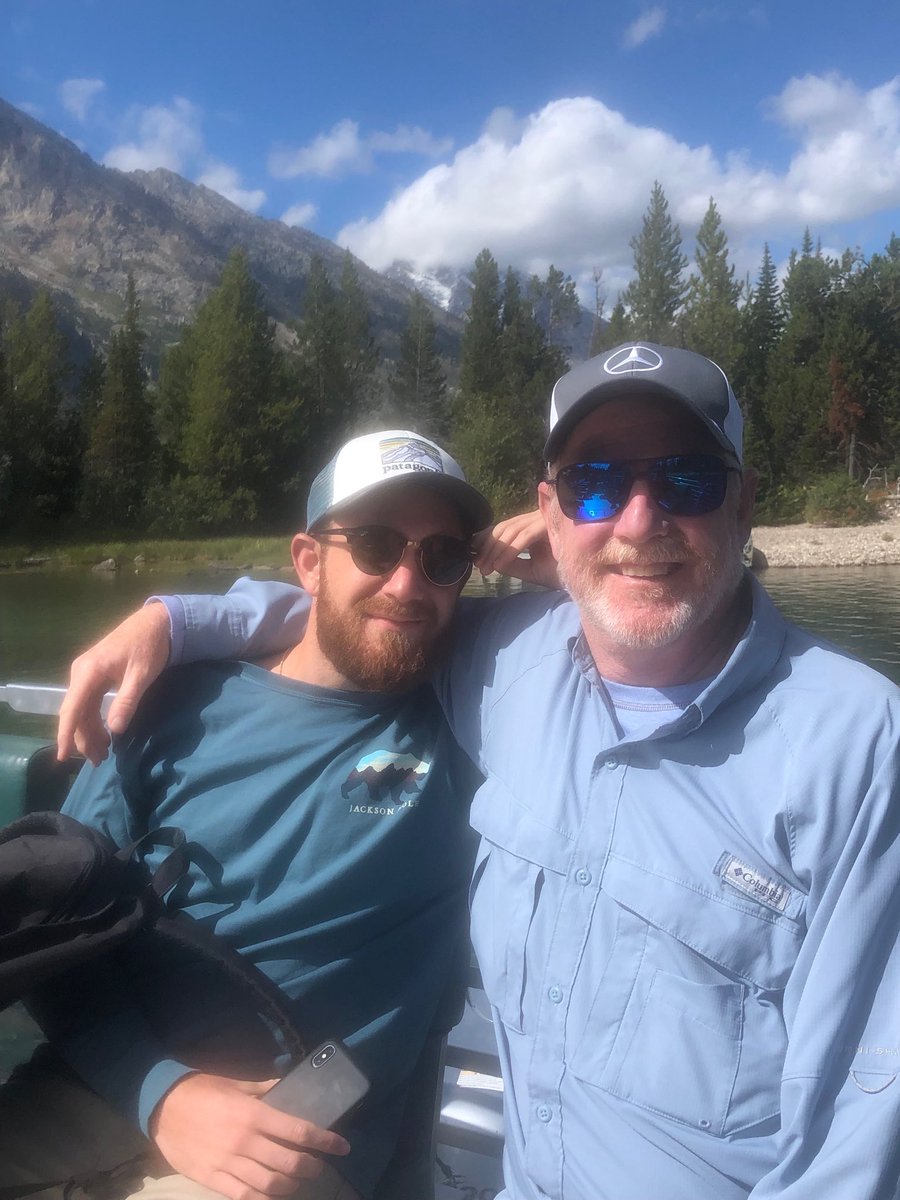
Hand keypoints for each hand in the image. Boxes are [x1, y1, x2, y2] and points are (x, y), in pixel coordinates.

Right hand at [57, 601, 170, 765]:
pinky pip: (89, 702)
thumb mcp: (142, 674)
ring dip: (89, 732)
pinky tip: (104, 734)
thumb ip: (127, 701)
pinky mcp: (94, 676)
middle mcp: (81, 673)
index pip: (72, 709)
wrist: (155, 622)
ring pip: (82, 710)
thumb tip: (115, 729)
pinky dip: (94, 720)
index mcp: (89, 672)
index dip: (66, 734)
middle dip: (83, 739)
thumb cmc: (149, 646)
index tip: (63, 757)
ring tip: (102, 753)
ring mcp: (86, 674)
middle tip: (99, 761)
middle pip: (76, 713)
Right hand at [150, 1072, 349, 1199]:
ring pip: (270, 1186)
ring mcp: (228, 1163)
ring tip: (298, 1182)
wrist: (163, 1107)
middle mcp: (245, 1141)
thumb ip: (264, 1088)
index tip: (343, 1147)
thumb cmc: (202, 1090)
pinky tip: (273, 1196)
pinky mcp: (212, 1179)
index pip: (298, 1131)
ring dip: (290, 1187)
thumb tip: (287, 1086)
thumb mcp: (236, 1083)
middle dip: (311, 1168)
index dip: (325, 1141)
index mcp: (253, 1114)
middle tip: (318, 1167)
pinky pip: (244, 1197)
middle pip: (289, 1164)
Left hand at [474, 510, 560, 590]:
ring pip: (511, 530)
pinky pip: (524, 537)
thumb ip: (511, 564)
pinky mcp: (549, 524)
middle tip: (479, 568)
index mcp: (531, 526)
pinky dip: (509, 551)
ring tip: (487, 568)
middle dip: (487, 548)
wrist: (585, 576)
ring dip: (495, 551)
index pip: (503, 528)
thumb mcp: (530, 570)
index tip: (475, 559)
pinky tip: (499, 564)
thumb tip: (492, 562)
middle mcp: (535, 518)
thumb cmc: (561, 571)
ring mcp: (543, 519)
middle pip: (503, 527)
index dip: (486, 542)